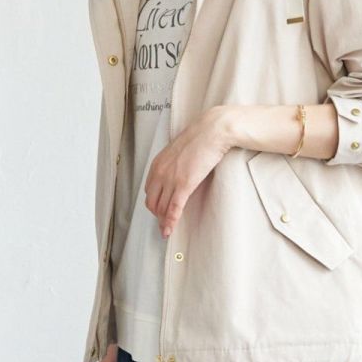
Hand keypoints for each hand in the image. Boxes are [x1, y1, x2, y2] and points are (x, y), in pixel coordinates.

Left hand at [144, 105, 236, 238]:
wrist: (212, 130)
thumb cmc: (201, 137)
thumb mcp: (180, 150)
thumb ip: (174, 162)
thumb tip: (178, 171)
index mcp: (158, 163)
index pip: (149, 190)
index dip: (154, 203)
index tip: (159, 210)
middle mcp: (160, 172)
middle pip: (152, 202)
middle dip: (157, 214)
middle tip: (164, 222)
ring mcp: (171, 179)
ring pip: (162, 208)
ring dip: (163, 221)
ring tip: (167, 230)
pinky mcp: (184, 185)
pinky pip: (174, 209)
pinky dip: (170, 223)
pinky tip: (168, 231)